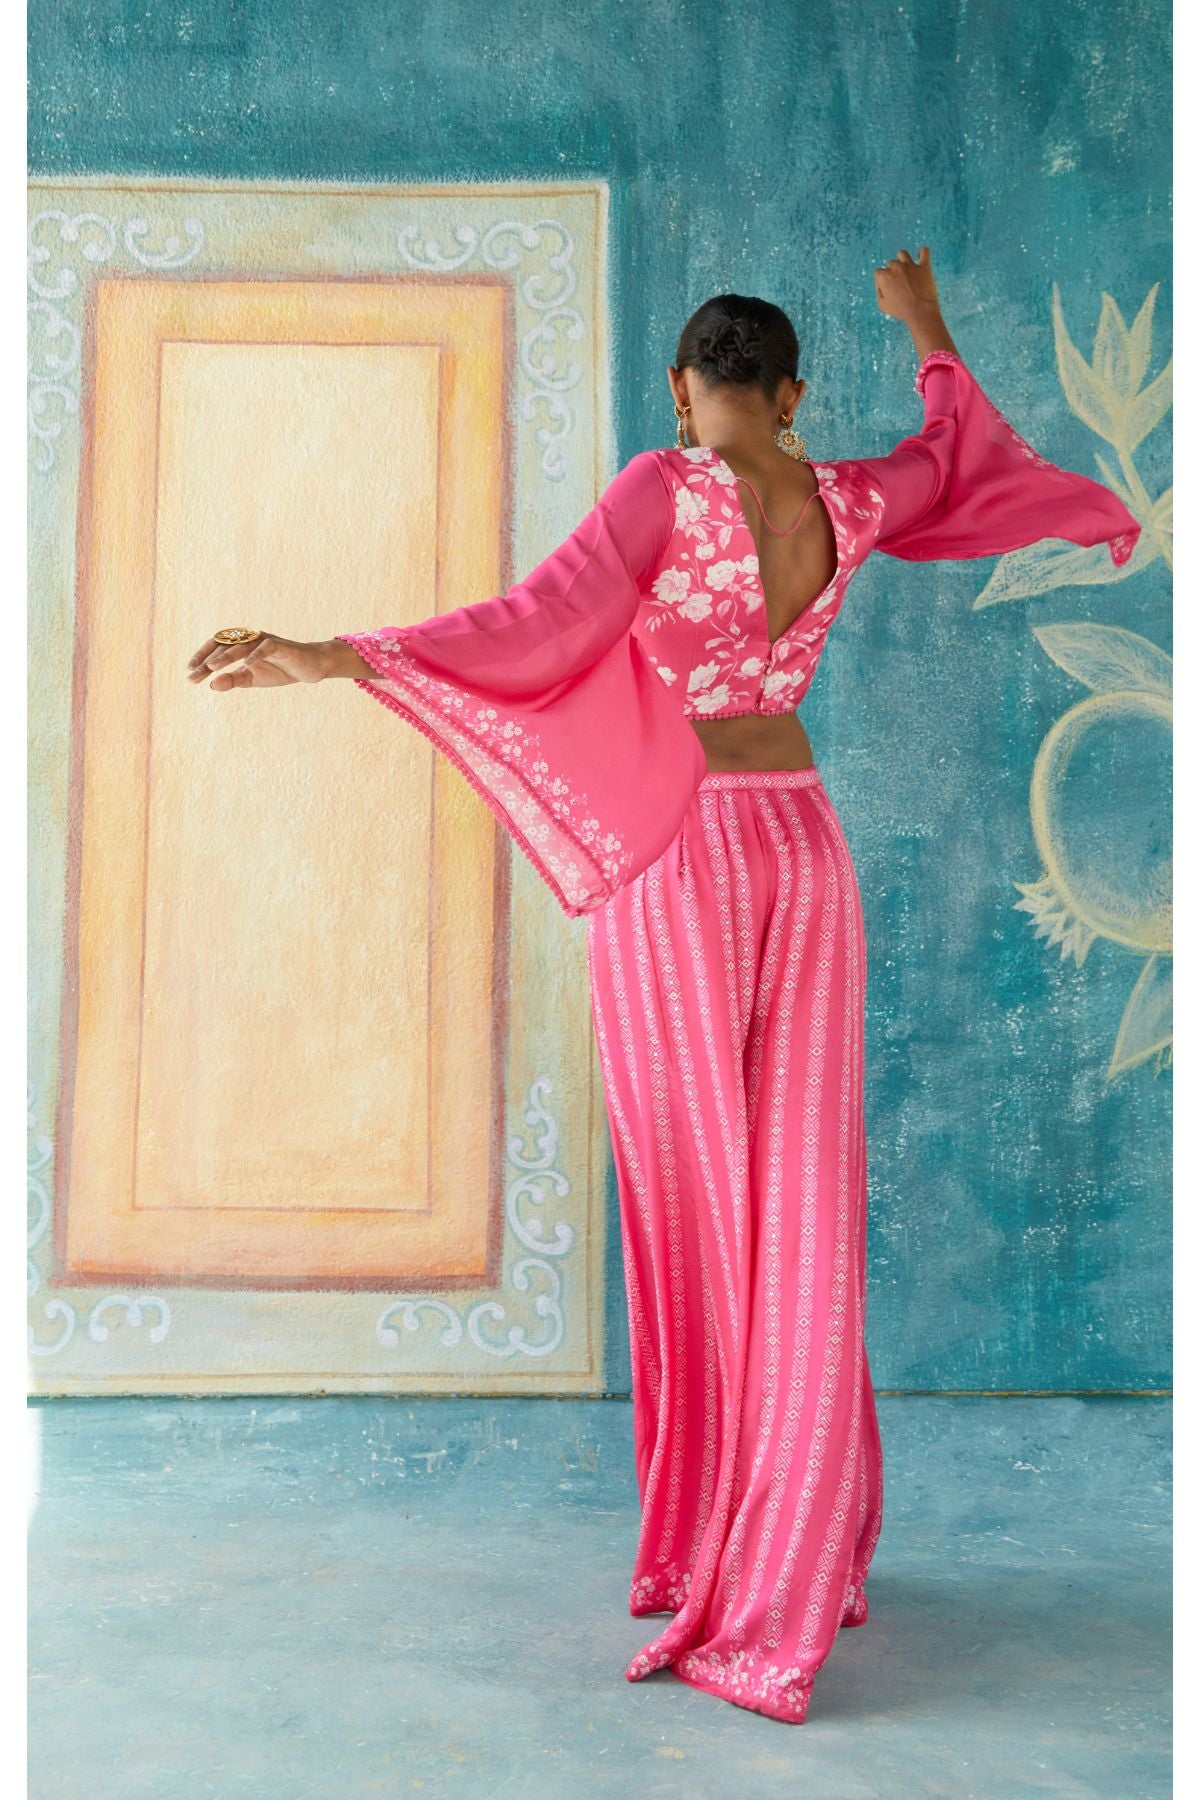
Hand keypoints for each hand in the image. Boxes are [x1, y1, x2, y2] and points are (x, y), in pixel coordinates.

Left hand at [185, 631, 329, 689]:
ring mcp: (264, 640)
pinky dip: (256, 655)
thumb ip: (232, 680)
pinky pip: (266, 647)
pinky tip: (247, 665)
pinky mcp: (280, 645)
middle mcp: (249, 638)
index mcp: (241, 644)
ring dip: (226, 656)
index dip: (201, 657)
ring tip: (211, 668)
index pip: (216, 647)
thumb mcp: (251, 679)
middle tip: (193, 676)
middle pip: (224, 645)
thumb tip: (211, 686)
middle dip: (207, 661)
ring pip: (241, 645)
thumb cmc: (279, 670)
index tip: (189, 672)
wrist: (308, 668)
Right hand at [874, 246, 939, 321]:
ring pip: (902, 254)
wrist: (920, 311)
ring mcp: (910, 266)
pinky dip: (922, 252)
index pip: (878, 273)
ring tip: (905, 267)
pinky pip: (924, 252)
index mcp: (884, 276)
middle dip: (892, 272)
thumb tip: (881, 286)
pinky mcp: (924, 267)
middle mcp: (896, 267)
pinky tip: (920, 256)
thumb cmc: (901, 310)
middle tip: (898, 284)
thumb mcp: (882, 305)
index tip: (887, 289)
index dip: (881, 281)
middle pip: (891, 263)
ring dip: (902, 259)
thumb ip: (879, 292)